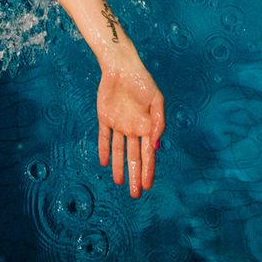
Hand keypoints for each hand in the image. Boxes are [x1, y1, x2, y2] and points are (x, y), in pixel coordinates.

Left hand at [96, 54, 164, 197]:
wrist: (122, 66)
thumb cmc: (143, 82)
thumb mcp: (156, 101)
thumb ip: (158, 123)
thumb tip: (155, 146)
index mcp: (148, 126)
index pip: (148, 155)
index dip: (148, 171)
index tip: (147, 186)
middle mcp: (134, 128)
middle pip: (134, 157)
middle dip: (135, 176)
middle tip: (135, 195)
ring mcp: (119, 124)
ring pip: (118, 151)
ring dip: (119, 167)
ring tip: (120, 183)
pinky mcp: (105, 118)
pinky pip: (104, 137)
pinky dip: (103, 150)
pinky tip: (104, 163)